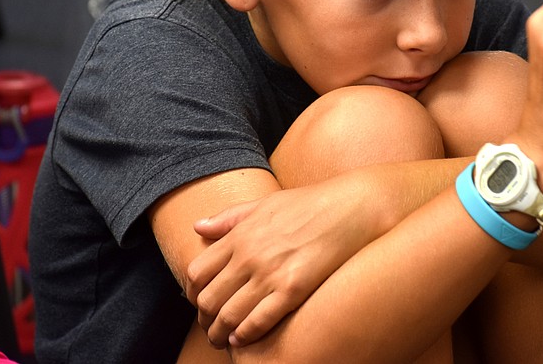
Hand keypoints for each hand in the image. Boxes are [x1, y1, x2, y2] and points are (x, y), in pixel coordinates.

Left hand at [186, 179, 376, 348]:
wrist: (350, 208)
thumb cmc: (309, 204)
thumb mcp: (264, 203)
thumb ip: (229, 218)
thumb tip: (199, 226)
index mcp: (240, 235)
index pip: (197, 273)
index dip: (192, 294)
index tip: (198, 303)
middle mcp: (249, 256)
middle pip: (208, 299)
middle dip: (204, 319)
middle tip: (210, 327)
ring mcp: (270, 274)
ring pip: (229, 315)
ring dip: (220, 333)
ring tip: (223, 339)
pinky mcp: (292, 290)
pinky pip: (258, 321)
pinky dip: (245, 335)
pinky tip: (243, 338)